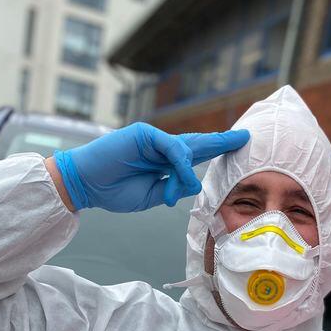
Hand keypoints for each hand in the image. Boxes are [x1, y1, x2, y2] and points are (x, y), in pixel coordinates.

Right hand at [51, 122, 249, 211]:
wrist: (86, 185)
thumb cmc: (115, 191)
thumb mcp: (152, 197)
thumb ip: (174, 189)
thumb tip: (195, 184)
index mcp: (165, 164)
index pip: (197, 156)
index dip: (216, 152)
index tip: (237, 148)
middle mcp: (162, 149)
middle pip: (198, 144)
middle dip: (221, 142)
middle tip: (244, 137)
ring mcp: (154, 139)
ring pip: (186, 149)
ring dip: (185, 172)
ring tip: (168, 193)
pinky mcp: (145, 134)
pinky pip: (172, 147)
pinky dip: (179, 163)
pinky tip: (178, 175)